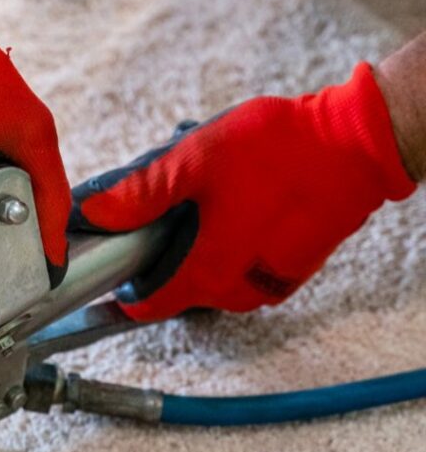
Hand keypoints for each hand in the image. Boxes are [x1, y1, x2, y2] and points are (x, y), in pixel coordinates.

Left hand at [75, 63, 416, 320]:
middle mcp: (236, 291)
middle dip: (160, 248)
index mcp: (207, 271)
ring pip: (208, 272)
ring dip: (194, 241)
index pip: (146, 306)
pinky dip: (226, 239)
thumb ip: (139, 193)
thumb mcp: (193, 160)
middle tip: (164, 201)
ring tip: (203, 192)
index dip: (120, 290)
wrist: (357, 145)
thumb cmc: (279, 150)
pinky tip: (232, 199)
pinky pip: (240, 264)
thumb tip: (94, 213)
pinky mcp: (288, 270)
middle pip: (174, 285)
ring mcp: (266, 284)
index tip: (108, 267)